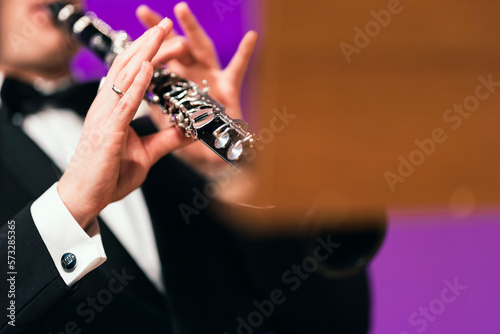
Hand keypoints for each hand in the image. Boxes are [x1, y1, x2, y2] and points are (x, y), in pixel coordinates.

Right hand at [58, 19, 190, 228]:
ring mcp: (105, 116)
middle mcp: (107, 106)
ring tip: (162, 34)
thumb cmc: (109, 174)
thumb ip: (168, 139)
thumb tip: (190, 130)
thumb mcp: (147, 154)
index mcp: (114, 108)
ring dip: (146, 54)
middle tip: (168, 25)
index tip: (168, 40)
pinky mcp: (107, 131)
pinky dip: (137, 83)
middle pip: (129, 66)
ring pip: (126, 76)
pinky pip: (124, 102)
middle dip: (149, 44)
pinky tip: (147, 67)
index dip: (149, 54)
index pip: (132, 73)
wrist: (87, 196)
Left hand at [136, 2, 257, 166]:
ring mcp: (211, 78)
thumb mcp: (169, 122)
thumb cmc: (193, 140)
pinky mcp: (228, 88)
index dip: (147, 41)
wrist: (213, 157)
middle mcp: (194, 74)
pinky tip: (251, 37)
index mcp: (178, 80)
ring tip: (180, 10)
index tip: (135, 20)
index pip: (160, 57)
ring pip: (201, 48)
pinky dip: (245, 53)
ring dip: (191, 28)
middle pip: (176, 46)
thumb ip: (157, 106)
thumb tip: (139, 92)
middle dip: (160, 30)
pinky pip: (237, 69)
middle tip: (143, 12)